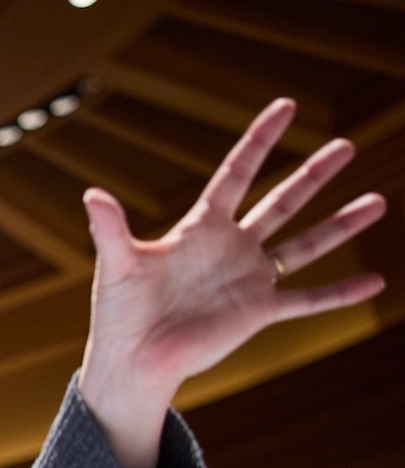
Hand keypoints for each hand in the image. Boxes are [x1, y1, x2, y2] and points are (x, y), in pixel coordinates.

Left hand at [78, 98, 386, 467]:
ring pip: (305, 244)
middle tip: (346, 146)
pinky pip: (308, 299)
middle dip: (313, 174)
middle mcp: (231, 248)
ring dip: (341, 225)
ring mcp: (249, 279)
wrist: (133, 360)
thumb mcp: (116, 265)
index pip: (237, 173)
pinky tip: (376, 282)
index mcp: (200, 229)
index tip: (287, 107)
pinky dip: (341, 293)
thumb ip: (110, 228)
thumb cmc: (119, 313)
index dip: (260, 140)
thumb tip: (91, 194)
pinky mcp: (258, 311)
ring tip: (378, 201)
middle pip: (281, 201)